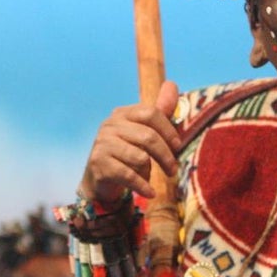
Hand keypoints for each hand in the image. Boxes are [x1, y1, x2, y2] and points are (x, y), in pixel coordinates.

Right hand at [80, 80, 180, 201]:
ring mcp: (102, 144)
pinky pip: (128, 175)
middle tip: (173, 170)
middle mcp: (109, 125)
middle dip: (166, 156)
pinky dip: (142, 186)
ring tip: (150, 177)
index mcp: (122, 113)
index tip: (177, 146)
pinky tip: (149, 192)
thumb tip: (172, 84)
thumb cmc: (127, 153)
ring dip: (150, 172)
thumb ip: (159, 110)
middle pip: (148, 137)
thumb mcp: (143, 131)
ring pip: (139, 157)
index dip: (168, 130)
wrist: (99, 179)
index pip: (151, 113)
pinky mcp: (99, 164)